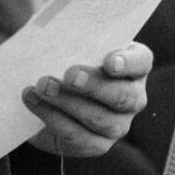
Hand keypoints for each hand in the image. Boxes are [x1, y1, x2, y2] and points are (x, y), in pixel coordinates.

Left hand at [22, 43, 151, 157]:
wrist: (46, 98)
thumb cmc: (61, 59)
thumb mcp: (64, 42)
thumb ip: (60, 33)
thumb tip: (36, 29)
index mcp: (132, 65)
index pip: (140, 61)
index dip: (128, 62)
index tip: (109, 61)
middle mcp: (132, 96)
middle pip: (124, 96)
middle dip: (95, 86)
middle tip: (69, 75)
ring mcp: (117, 124)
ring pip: (101, 119)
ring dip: (68, 102)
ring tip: (41, 85)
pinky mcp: (97, 144)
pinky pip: (80, 137)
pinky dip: (54, 118)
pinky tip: (34, 102)